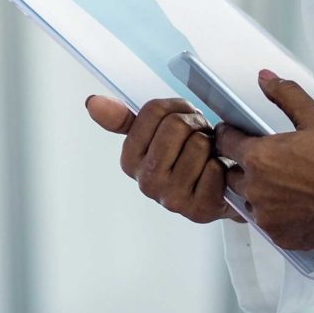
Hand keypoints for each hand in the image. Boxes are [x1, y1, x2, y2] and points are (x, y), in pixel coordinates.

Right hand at [86, 94, 228, 222]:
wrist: (219, 187)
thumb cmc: (186, 154)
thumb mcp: (154, 133)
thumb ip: (123, 118)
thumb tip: (92, 102)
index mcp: (129, 161)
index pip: (153, 111)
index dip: (177, 108)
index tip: (183, 119)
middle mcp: (146, 183)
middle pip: (176, 126)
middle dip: (195, 124)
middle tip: (200, 137)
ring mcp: (170, 198)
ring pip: (198, 145)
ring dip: (212, 144)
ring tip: (209, 155)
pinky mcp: (198, 210)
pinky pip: (214, 168)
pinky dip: (222, 165)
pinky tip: (218, 174)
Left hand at [213, 72, 313, 251]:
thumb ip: (285, 95)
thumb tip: (264, 77)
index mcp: (259, 157)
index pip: (225, 142)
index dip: (230, 136)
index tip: (238, 135)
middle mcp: (256, 188)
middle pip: (231, 174)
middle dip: (243, 166)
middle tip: (267, 162)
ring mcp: (266, 215)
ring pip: (247, 201)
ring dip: (256, 192)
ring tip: (282, 184)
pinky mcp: (279, 236)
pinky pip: (265, 222)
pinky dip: (273, 214)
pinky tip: (292, 204)